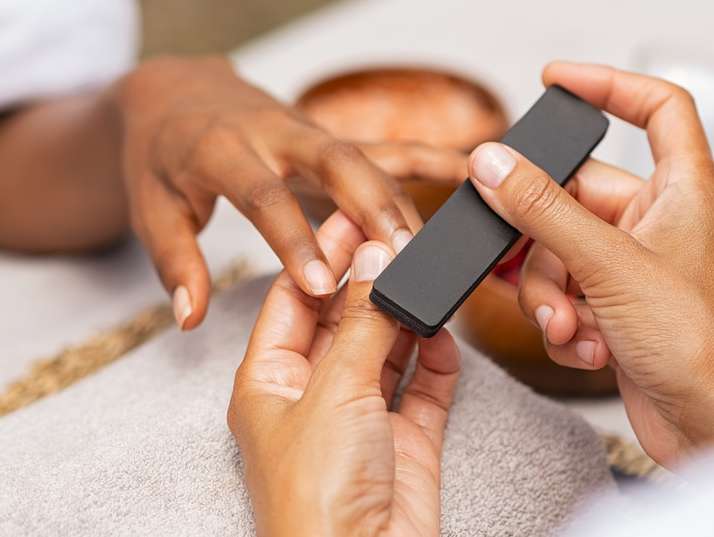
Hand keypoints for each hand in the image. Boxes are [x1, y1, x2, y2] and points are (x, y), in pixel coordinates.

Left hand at [117, 56, 461, 329]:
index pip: (264, 197)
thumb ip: (176, 262)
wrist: (179, 93)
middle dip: (372, 208)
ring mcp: (310, 132)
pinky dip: (428, 158)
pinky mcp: (333, 138)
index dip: (292, 238)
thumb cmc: (163, 158)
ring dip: (403, 201)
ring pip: (367, 160)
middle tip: (402, 255)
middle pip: (333, 164)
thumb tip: (190, 316)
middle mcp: (273, 135)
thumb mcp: (152, 210)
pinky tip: (467, 172)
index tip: (319, 284)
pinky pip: (387, 147)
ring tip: (435, 249)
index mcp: (222, 151)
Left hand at [227, 211, 459, 535]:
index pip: (293, 300)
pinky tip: (442, 332)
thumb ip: (364, 321)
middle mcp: (314, 396)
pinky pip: (424, 384)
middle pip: (344, 320)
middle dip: (371, 281)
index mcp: (270, 382)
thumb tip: (377, 258)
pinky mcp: (406, 439)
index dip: (321, 257)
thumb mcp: (335, 390)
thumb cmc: (317, 497)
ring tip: (426, 273)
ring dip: (407, 315)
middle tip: (401, 236)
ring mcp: (362, 418)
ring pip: (387, 348)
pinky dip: (436, 357)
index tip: (353, 216)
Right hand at [467, 62, 713, 467]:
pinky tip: (589, 347)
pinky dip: (566, 322)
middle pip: (575, 197)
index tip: (556, 80)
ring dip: (552, 294)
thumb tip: (495, 164)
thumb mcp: (608, 265)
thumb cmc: (702, 346)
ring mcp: (636, 267)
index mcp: (683, 190)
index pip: (656, 108)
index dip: (608, 84)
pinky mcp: (618, 309)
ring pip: (560, 253)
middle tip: (534, 265)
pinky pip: (567, 294)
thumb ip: (544, 210)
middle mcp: (659, 222)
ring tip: (572, 326)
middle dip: (545, 243)